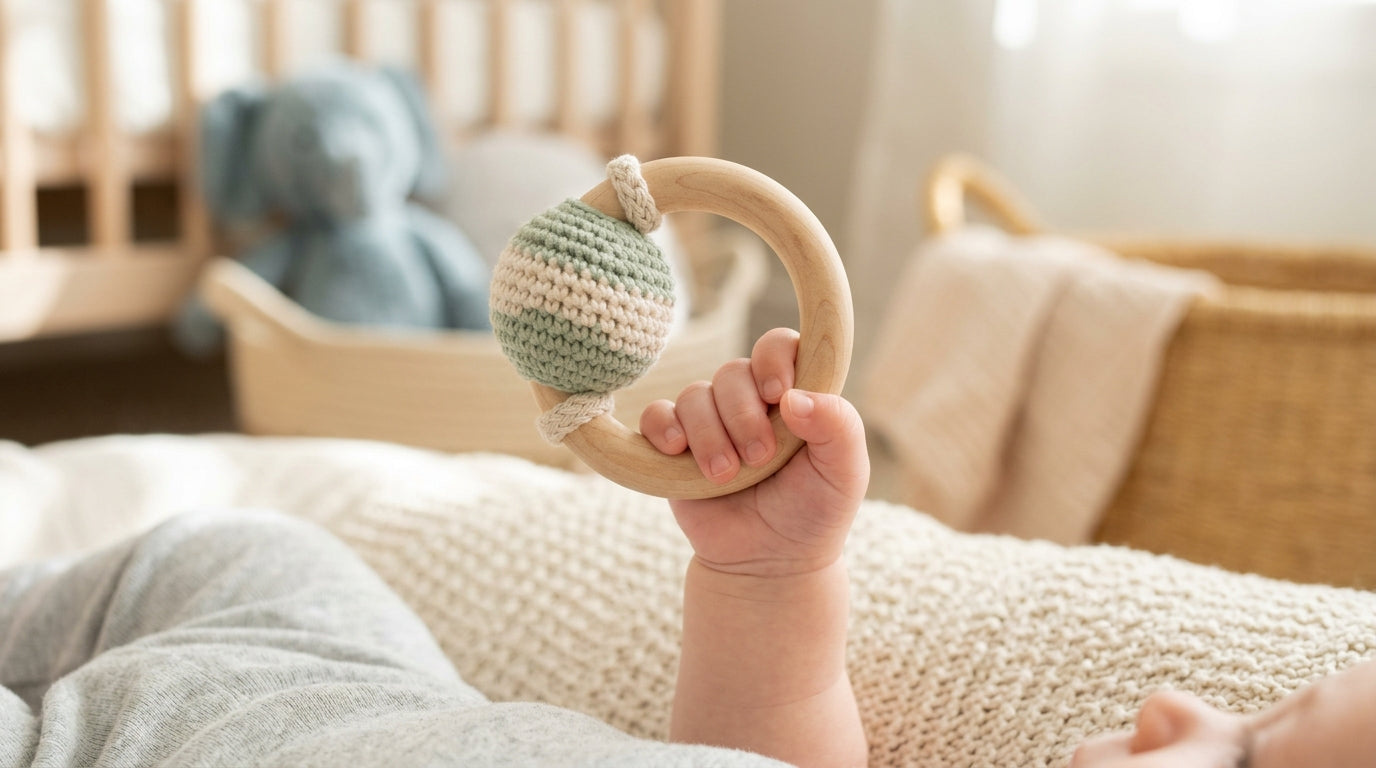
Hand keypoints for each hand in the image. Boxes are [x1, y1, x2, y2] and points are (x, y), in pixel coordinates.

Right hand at [640, 328, 868, 577]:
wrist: (770, 563)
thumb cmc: (814, 511)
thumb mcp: (844, 472)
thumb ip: (837, 426)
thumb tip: (793, 397)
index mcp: (793, 394)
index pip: (778, 345)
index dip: (773, 359)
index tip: (777, 395)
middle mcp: (749, 401)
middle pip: (732, 372)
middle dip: (743, 416)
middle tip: (759, 459)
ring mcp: (710, 422)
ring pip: (694, 396)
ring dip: (709, 434)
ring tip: (725, 476)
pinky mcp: (675, 447)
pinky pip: (656, 415)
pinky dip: (662, 427)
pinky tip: (676, 450)